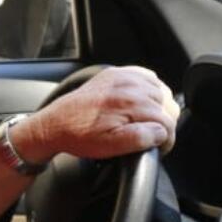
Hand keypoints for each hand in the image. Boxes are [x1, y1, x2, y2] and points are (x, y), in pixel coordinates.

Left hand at [15, 66, 179, 162]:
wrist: (55, 124)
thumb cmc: (80, 136)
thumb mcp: (111, 146)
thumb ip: (141, 138)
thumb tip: (161, 132)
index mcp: (131, 103)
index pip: (167, 121)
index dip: (166, 139)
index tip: (160, 147)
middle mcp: (129, 86)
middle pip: (166, 105)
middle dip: (163, 122)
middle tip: (152, 136)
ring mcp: (122, 76)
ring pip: (159, 90)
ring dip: (158, 106)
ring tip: (147, 121)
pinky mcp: (115, 73)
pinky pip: (146, 76)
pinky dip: (149, 88)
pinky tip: (142, 101)